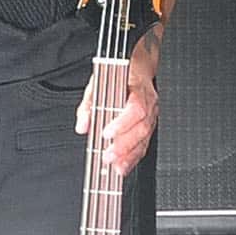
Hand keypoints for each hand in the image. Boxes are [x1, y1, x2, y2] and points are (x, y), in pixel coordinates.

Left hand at [78, 38, 159, 176]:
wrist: (139, 67)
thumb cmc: (119, 76)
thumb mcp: (98, 84)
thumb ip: (89, 105)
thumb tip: (83, 126)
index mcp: (138, 89)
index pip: (135, 108)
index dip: (122, 123)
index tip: (106, 134)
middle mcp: (149, 104)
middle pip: (142, 128)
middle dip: (124, 145)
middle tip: (107, 156)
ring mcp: (152, 115)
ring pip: (145, 138)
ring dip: (130, 155)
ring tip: (115, 167)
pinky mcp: (150, 126)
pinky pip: (145, 143)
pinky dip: (134, 157)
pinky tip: (124, 167)